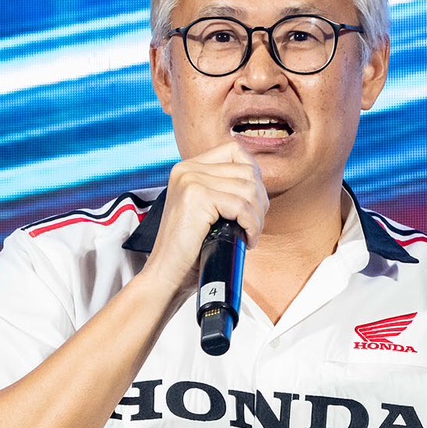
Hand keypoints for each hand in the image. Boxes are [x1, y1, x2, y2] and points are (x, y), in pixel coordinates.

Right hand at [145, 141, 268, 292]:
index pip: (236, 152)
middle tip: (252, 227)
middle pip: (247, 170)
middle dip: (260, 202)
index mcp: (189, 168)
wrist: (167, 275)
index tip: (253, 206)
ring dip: (257, 217)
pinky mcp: (196, 196)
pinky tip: (245, 240)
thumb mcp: (208, 212)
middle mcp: (187, 169)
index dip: (254, 178)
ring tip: (249, 236)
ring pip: (248, 189)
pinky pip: (241, 206)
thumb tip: (259, 184)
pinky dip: (251, 226)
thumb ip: (224, 191)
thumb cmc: (190, 251)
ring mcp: (190, 180)